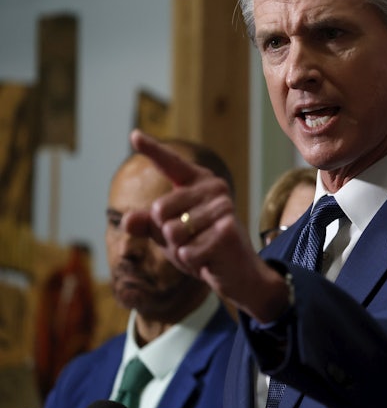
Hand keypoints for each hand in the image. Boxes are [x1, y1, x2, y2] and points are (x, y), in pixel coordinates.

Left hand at [122, 129, 289, 321]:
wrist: (237, 272)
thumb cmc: (203, 247)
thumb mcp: (170, 234)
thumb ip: (148, 224)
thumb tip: (127, 220)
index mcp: (199, 182)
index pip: (171, 164)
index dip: (152, 149)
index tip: (134, 135)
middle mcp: (214, 188)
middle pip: (160, 210)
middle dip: (166, 234)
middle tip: (190, 240)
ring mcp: (223, 207)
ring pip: (172, 232)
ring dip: (180, 249)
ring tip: (202, 249)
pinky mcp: (227, 230)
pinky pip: (186, 251)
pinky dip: (192, 261)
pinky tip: (209, 259)